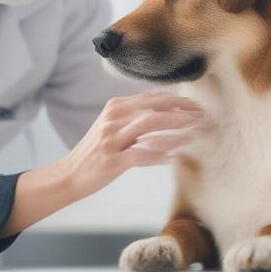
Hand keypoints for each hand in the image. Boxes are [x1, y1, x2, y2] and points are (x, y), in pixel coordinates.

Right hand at [61, 89, 206, 199]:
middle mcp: (113, 118)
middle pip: (153, 107)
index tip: (195, 104)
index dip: (176, 99)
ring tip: (194, 130)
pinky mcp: (111, 161)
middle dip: (181, 109)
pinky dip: (160, 154)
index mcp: (115, 107)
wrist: (68, 175)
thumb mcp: (112, 127)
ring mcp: (111, 139)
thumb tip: (165, 109)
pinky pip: (141, 154)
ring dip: (175, 126)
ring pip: (149, 125)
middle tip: (202, 115)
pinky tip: (176, 157)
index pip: (151, 97)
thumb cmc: (96, 152)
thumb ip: (134, 116)